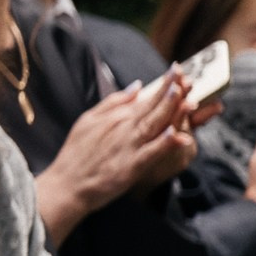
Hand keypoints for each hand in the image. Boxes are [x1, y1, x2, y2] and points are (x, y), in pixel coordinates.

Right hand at [33, 74, 193, 242]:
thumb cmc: (75, 154)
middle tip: (190, 78)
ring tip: (188, 99)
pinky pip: (151, 154)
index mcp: (117, 117)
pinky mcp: (130, 167)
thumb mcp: (88, 119)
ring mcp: (128, 147)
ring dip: (172, 112)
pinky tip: (179, 136)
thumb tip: (138, 86)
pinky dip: (165, 144)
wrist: (65, 184)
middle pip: (153, 108)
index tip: (179, 71)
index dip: (165, 84)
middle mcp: (124, 129)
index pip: (146, 97)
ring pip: (154, 126)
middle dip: (173, 92)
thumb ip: (114, 102)